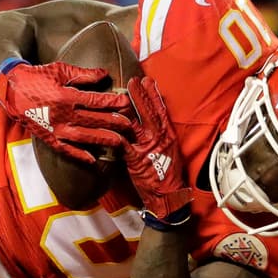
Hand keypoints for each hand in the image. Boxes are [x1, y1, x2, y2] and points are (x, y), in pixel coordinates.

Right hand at [0, 59, 132, 164]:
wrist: (11, 89)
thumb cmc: (36, 76)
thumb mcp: (60, 69)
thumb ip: (83, 74)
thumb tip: (104, 74)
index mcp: (66, 96)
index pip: (96, 101)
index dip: (113, 102)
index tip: (126, 103)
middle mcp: (62, 115)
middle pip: (94, 121)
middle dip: (114, 123)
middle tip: (130, 125)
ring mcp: (55, 128)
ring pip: (84, 137)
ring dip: (102, 140)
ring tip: (118, 142)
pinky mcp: (48, 136)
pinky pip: (65, 149)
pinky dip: (79, 155)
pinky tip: (92, 159)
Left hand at [123, 76, 192, 223]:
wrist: (169, 197)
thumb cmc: (167, 176)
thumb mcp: (169, 152)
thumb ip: (160, 137)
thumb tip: (151, 124)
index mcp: (168, 136)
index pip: (161, 110)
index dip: (153, 95)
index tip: (148, 81)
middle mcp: (159, 139)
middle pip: (149, 112)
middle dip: (140, 95)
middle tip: (133, 80)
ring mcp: (148, 148)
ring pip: (135, 123)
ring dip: (127, 107)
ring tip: (119, 94)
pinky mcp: (136, 158)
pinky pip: (122, 142)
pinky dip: (114, 132)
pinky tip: (108, 122)